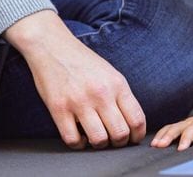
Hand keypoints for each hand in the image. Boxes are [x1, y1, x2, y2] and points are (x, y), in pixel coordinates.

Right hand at [5, 11, 145, 149]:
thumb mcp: (111, 73)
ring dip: (99, 144)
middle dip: (119, 143)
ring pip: (98, 140)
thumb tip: (132, 122)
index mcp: (117, 84)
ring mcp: (79, 102)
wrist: (54, 47)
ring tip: (96, 138)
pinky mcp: (59, 109)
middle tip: (114, 140)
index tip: (133, 139)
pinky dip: (78, 144)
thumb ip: (121, 96)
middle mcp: (101, 94)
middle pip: (120, 133)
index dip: (138, 135)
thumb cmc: (84, 62)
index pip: (137, 119)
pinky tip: (79, 136)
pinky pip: (72, 140)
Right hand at [151, 110, 192, 149]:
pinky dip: (161, 133)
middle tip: (160, 145)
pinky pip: (170, 128)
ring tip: (154, 144)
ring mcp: (186, 122)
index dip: (186, 138)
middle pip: (179, 127)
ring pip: (172, 127)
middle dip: (169, 136)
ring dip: (162, 135)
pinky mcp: (182, 125)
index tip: (181, 148)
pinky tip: (155, 141)